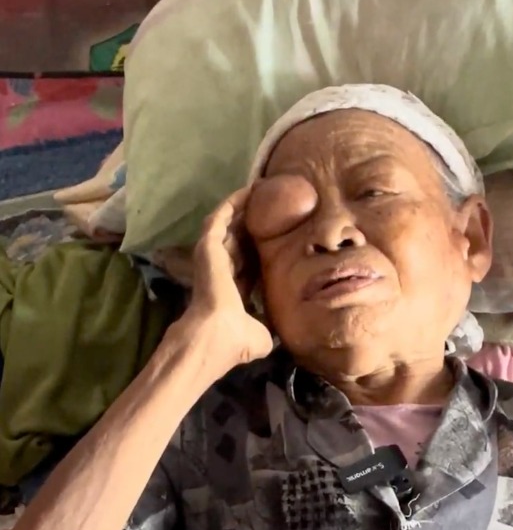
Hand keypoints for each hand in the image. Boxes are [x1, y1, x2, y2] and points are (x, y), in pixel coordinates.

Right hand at [177, 188, 272, 373]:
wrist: (219, 335)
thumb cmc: (239, 339)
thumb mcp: (264, 334)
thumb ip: (272, 326)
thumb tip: (287, 333)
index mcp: (233, 290)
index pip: (248, 265)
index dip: (263, 251)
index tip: (281, 238)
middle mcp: (221, 271)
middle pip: (239, 240)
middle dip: (254, 224)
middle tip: (275, 205)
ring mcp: (212, 257)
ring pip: (229, 225)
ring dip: (244, 209)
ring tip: (264, 190)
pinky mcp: (208, 246)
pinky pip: (220, 217)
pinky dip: (233, 203)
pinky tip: (251, 190)